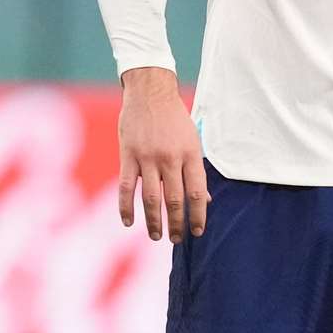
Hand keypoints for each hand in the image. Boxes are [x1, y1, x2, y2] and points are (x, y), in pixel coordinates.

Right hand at [117, 67, 208, 242]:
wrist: (150, 93)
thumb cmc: (174, 118)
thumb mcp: (193, 140)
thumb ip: (196, 170)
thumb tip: (206, 199)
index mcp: (190, 154)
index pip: (197, 192)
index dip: (198, 215)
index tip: (197, 231)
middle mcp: (171, 158)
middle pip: (175, 199)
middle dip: (177, 224)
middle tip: (175, 240)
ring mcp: (148, 157)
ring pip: (151, 198)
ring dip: (154, 221)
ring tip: (157, 236)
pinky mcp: (128, 156)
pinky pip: (126, 187)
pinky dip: (126, 207)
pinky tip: (129, 222)